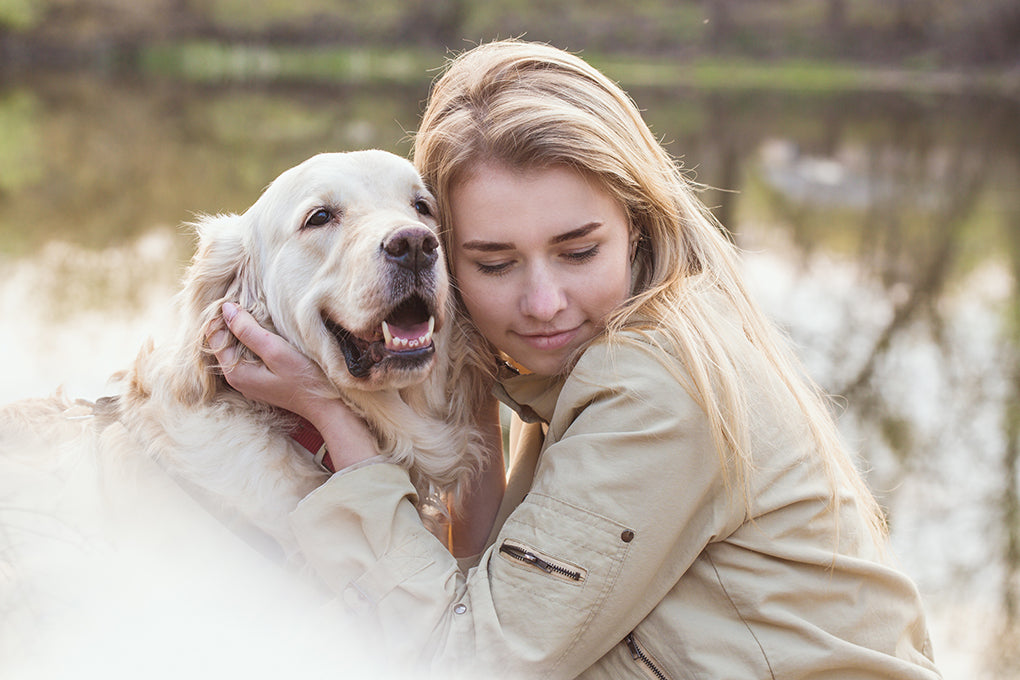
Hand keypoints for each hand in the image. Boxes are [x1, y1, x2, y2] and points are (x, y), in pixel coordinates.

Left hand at [210, 302, 379, 468]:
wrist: (326, 404)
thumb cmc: (304, 378)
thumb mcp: (276, 350)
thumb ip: (248, 330)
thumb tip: (225, 309)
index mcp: (235, 372)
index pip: (214, 336)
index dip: (222, 316)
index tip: (239, 300)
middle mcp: (236, 378)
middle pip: (222, 342)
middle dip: (231, 322)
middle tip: (247, 303)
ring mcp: (248, 380)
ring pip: (234, 348)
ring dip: (242, 330)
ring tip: (255, 313)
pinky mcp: (259, 379)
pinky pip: (246, 355)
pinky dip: (251, 340)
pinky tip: (263, 331)